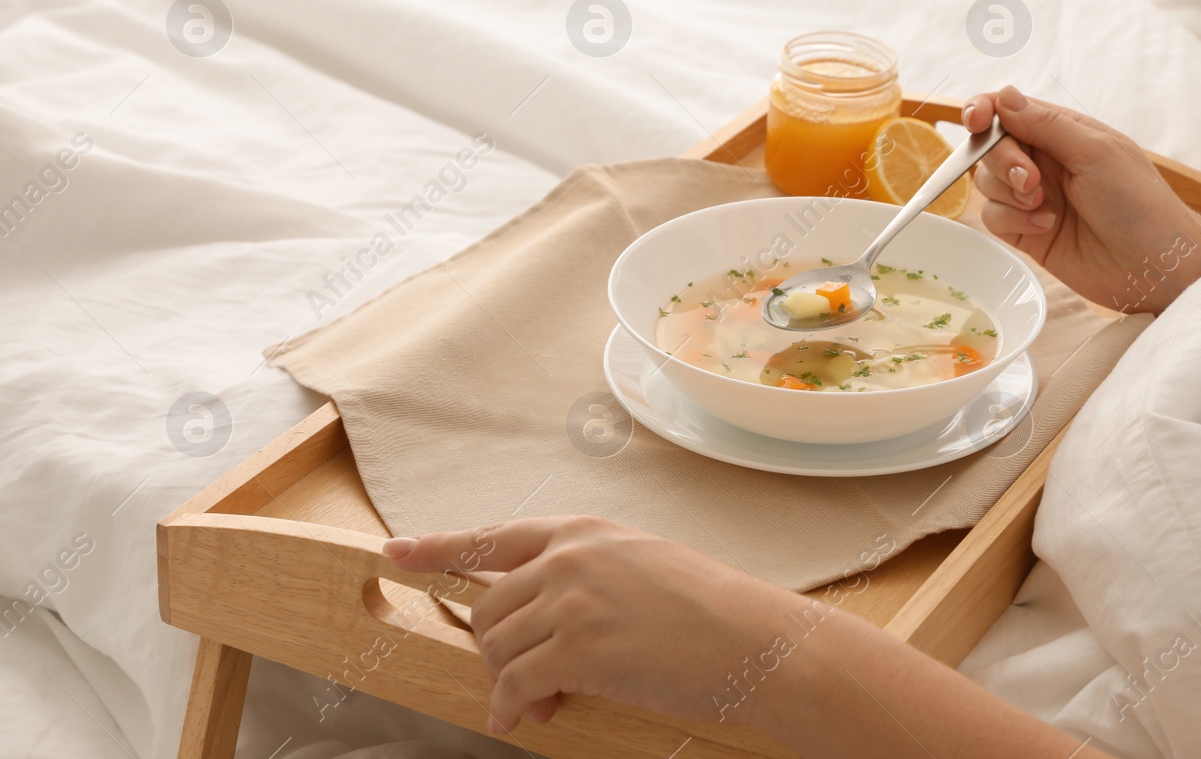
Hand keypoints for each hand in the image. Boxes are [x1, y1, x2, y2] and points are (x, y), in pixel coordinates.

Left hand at [385, 516, 805, 733]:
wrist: (754, 641)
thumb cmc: (710, 610)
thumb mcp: (640, 567)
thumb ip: (583, 577)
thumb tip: (537, 623)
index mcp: (584, 531)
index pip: (493, 537)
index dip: (437, 547)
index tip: (395, 551)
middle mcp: (570, 557)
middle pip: (487, 607)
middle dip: (495, 650)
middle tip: (526, 683)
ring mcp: (572, 599)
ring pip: (495, 646)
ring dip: (506, 682)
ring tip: (540, 702)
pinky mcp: (579, 647)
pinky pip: (515, 682)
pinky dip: (511, 707)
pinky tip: (526, 718)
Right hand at [963, 87, 1200, 311]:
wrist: (1155, 266)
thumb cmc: (1139, 202)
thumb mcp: (1095, 151)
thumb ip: (1045, 124)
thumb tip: (1003, 96)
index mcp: (1062, 132)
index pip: (1007, 110)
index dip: (983, 111)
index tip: (975, 121)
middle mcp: (1044, 161)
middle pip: (990, 147)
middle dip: (1003, 161)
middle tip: (1032, 181)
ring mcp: (1034, 197)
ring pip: (987, 183)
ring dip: (1009, 193)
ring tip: (1044, 206)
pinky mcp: (1027, 232)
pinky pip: (994, 218)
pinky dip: (1013, 221)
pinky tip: (1046, 227)